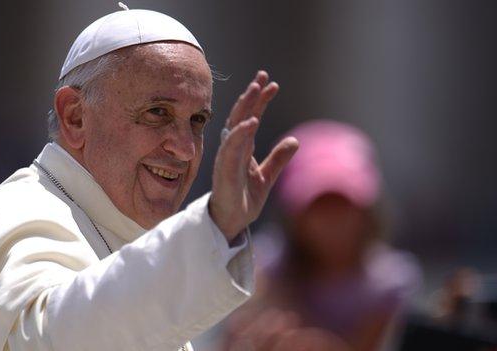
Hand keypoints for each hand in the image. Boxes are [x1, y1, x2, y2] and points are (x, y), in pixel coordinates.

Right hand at [209, 71, 298, 239]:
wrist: (231, 222)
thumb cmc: (245, 200)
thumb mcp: (267, 177)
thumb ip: (278, 159)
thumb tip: (295, 141)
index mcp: (243, 148)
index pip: (251, 118)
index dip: (260, 101)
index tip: (272, 83)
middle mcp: (233, 149)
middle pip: (241, 115)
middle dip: (251, 95)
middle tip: (262, 75)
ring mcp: (227, 158)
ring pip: (235, 126)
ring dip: (245, 106)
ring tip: (256, 89)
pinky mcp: (224, 170)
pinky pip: (231, 148)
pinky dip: (240, 133)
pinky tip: (251, 120)